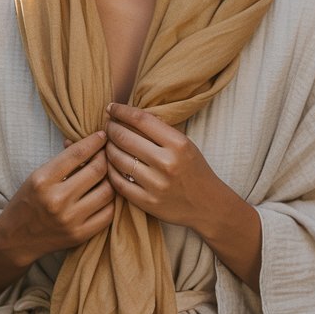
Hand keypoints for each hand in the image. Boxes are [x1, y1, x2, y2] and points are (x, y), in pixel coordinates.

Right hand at [0, 130, 114, 270]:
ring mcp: (70, 220)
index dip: (94, 141)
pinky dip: (110, 201)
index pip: (77, 154)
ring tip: (107, 174)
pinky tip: (105, 194)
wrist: (15, 239)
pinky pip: (108, 213)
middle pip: (97, 171)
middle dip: (105, 158)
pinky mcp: (79, 235)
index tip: (102, 135)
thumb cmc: (27, 202)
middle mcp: (56, 200)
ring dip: (111, 179)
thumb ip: (62, 160)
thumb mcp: (37, 176)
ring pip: (108, 191)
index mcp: (42, 180)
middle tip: (107, 154)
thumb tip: (88, 142)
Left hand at [104, 102, 218, 231]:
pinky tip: (110, 163)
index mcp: (178, 144)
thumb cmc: (194, 170)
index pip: (141, 119)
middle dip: (111, 128)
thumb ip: (160, 131)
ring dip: (108, 148)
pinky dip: (110, 170)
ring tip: (107, 143)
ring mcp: (156, 184)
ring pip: (118, 159)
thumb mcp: (185, 145)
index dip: (121, 111)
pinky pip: (118, 181)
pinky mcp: (147, 202)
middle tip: (107, 125)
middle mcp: (167, 163)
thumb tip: (128, 115)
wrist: (208, 206)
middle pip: (125, 138)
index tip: (111, 107)